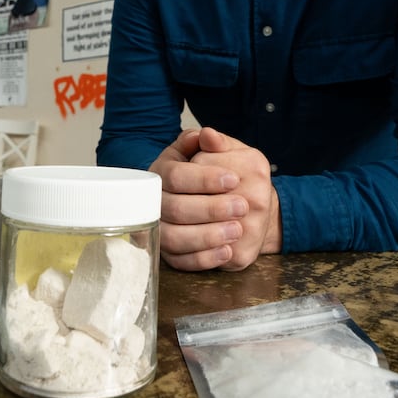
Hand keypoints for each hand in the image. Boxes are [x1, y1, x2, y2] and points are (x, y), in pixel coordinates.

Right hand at [149, 127, 280, 271]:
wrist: (218, 198)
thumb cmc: (216, 172)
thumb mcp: (216, 152)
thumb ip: (214, 143)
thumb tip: (207, 135)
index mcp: (162, 172)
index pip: (176, 176)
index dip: (204, 179)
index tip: (232, 179)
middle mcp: (155, 201)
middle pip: (175, 209)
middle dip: (211, 209)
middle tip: (242, 206)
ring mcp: (160, 229)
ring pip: (174, 238)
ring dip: (207, 236)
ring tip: (237, 230)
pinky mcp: (169, 254)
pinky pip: (181, 262)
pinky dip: (204, 259)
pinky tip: (226, 251)